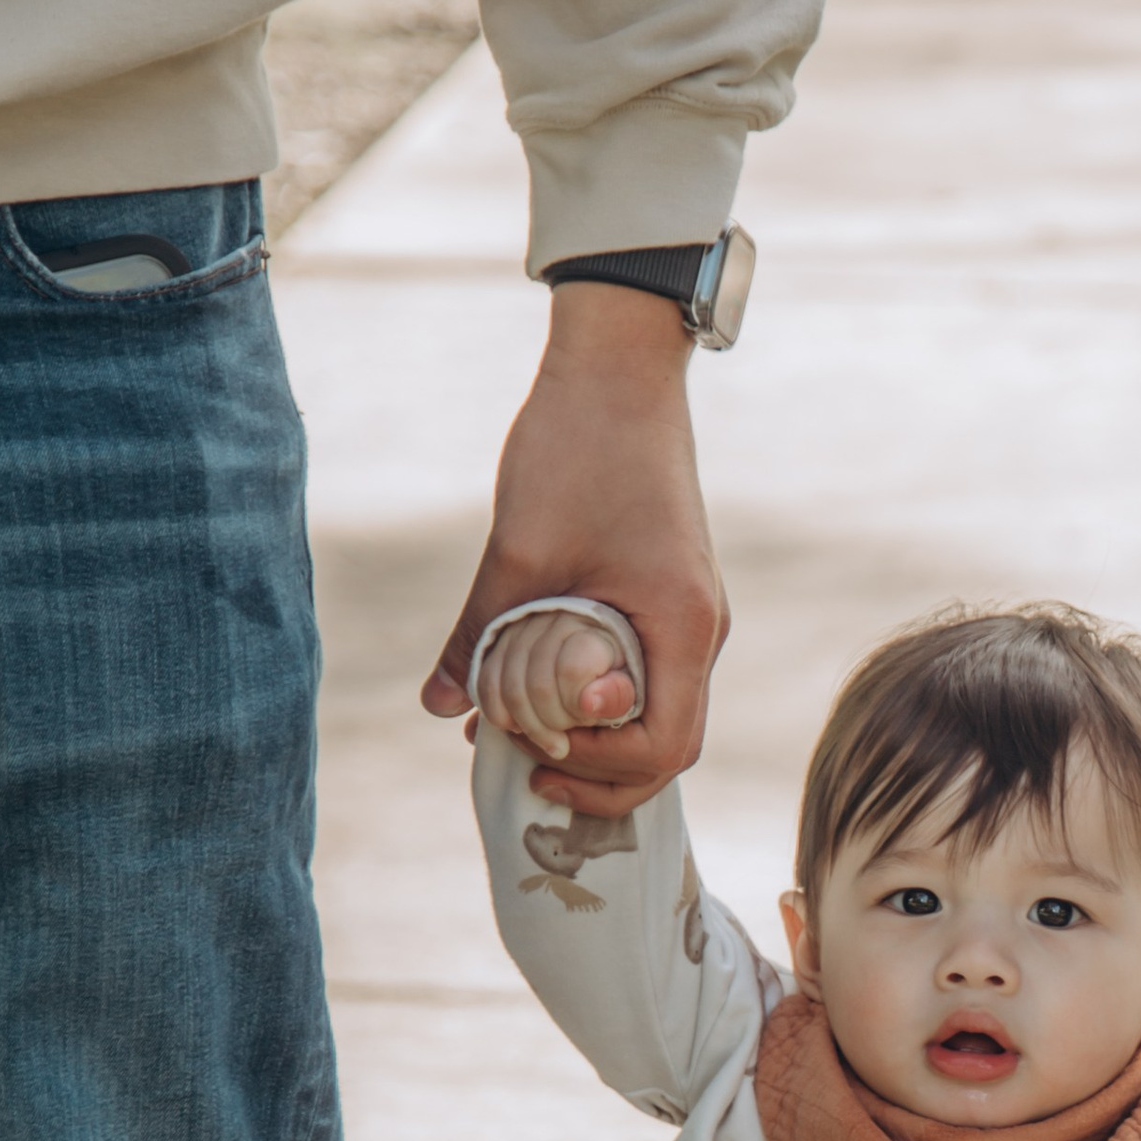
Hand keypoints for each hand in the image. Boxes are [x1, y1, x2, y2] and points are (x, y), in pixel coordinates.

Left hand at [421, 280, 726, 813]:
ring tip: (518, 730)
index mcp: (682, 625)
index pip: (666, 747)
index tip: (534, 756)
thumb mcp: (516, 551)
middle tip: (525, 766)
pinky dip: (594, 695)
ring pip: (654, 708)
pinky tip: (536, 687)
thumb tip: (438, 706)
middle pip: (669, 744)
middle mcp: (701, 628)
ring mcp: (690, 613)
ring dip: (592, 734)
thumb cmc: (576, 448)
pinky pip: (642, 669)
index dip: (602, 773)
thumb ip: (481, 635)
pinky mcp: (669, 594)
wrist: (617, 367)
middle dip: (598, 770)